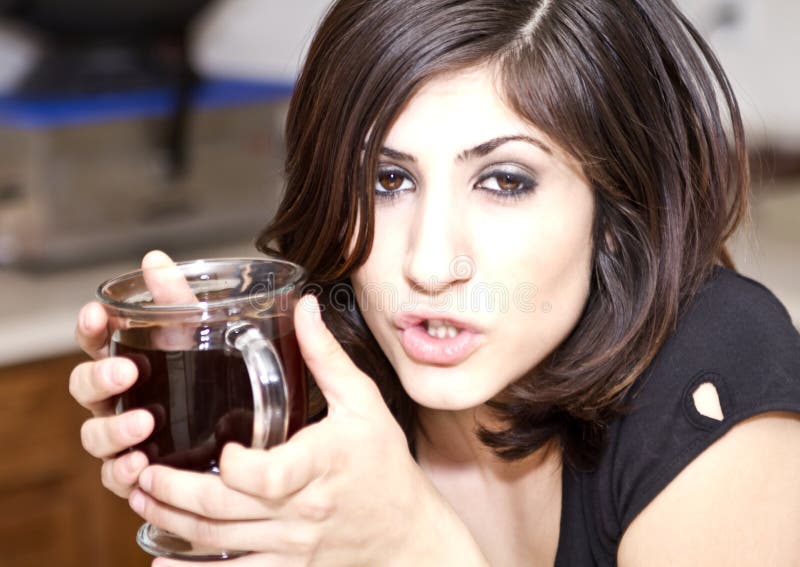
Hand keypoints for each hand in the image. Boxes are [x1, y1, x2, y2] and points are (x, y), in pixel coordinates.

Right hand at [69, 250, 193, 497]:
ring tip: (144, 424)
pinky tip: (141, 468)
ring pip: (94, 436)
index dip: (89, 327)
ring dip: (113, 430)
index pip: (94, 340)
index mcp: (128, 359)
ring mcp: (123, 436)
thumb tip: (155, 259)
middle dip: (99, 378)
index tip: (96, 313)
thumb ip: (178, 300)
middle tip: (127, 371)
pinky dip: (123, 475)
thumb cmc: (213, 374)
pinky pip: (115, 478)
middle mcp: (118, 398)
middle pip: (84, 387)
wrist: (245, 427)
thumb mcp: (200, 334)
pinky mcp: (137, 471)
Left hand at [127, 295, 487, 565]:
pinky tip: (161, 560)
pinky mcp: (286, 566)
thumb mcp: (364, 403)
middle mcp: (302, 510)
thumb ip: (327, 356)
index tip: (221, 449)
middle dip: (174, 491)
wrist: (406, 530)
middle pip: (224, 509)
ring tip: (141, 496)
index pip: (269, 476)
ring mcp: (291, 544)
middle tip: (143, 469)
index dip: (236, 468)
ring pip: (219, 541)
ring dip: (171, 522)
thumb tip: (303, 306)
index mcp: (320, 465)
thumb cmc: (384, 463)